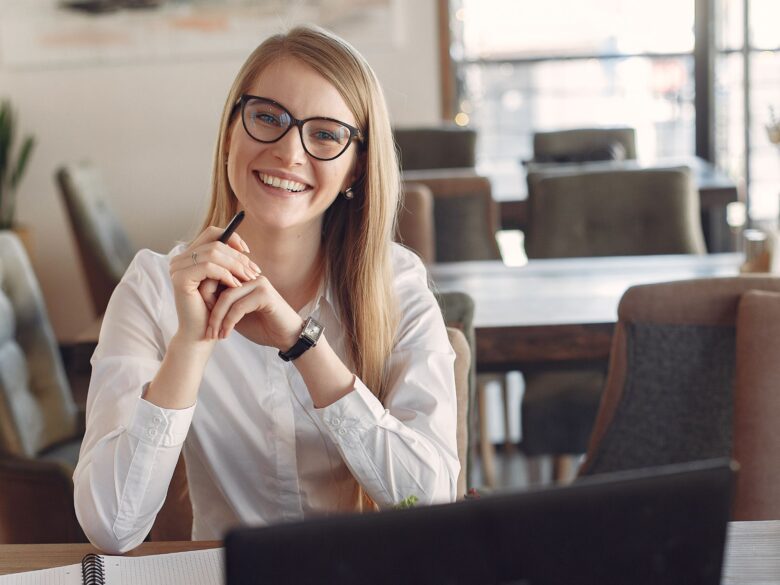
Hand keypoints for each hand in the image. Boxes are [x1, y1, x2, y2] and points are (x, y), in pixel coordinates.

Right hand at [168, 227, 261, 343]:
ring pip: (214, 253)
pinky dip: (226, 275)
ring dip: (236, 266)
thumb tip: (244, 248)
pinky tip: (237, 286)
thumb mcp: (223, 282)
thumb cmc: (213, 310)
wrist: (200, 335)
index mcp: (188, 256)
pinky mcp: (180, 279)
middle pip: (215, 243)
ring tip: (249, 279)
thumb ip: (227, 263)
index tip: (248, 252)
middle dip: (239, 257)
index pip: (212, 233)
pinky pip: (209, 267)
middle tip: (254, 271)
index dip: (232, 238)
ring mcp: (177, 268)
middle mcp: (179, 259)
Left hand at [205, 275, 303, 350]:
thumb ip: (220, 305)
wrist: (288, 337)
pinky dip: (229, 322)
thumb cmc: (262, 326)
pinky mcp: (265, 294)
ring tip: (214, 335)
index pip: (215, 278)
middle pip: (218, 285)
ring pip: (227, 297)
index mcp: (243, 277)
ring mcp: (259, 283)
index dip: (204, 298)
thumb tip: (197, 300)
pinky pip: (238, 307)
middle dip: (209, 310)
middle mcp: (250, 276)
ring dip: (217, 319)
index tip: (202, 322)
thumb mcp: (235, 315)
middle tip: (207, 331)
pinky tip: (226, 334)